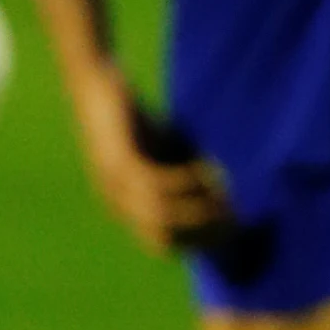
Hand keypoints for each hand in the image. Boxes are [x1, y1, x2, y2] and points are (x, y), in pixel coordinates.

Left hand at [71, 76, 233, 253]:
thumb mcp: (164, 155)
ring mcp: (115, 185)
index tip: (233, 225)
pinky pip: (157, 184)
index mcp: (126, 208)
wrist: (95, 85)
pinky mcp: (119, 161)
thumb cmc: (133, 119)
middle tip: (234, 213)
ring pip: (161, 216)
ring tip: (226, 195)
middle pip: (164, 237)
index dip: (200, 240)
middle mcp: (117, 203)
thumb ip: (186, 174)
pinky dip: (186, 181)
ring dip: (199, 210)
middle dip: (203, 230)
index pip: (164, 243)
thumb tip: (225, 191)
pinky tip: (206, 167)